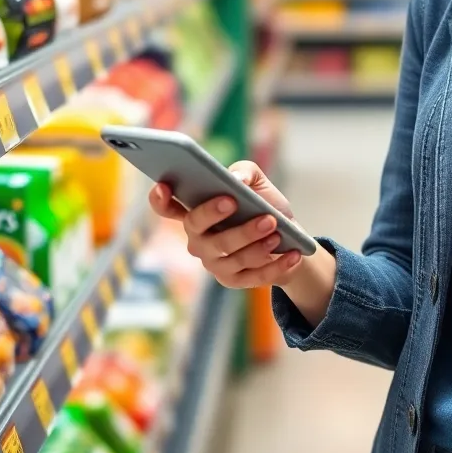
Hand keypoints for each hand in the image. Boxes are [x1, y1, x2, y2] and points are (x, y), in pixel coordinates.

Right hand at [148, 161, 304, 289]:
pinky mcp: (234, 281)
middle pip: (200, 232)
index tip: (164, 185)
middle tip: (248, 209)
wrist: (287, 235)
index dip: (159, 199)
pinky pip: (254, 276)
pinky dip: (276, 264)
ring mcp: (214, 263)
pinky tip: (292, 253)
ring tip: (276, 230)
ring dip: (255, 243)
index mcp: (196, 212)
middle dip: (225, 220)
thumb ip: (245, 171)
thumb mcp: (257, 182)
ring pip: (231, 255)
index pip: (167, 208)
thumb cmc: (263, 204)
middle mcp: (198, 240)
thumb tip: (235, 180)